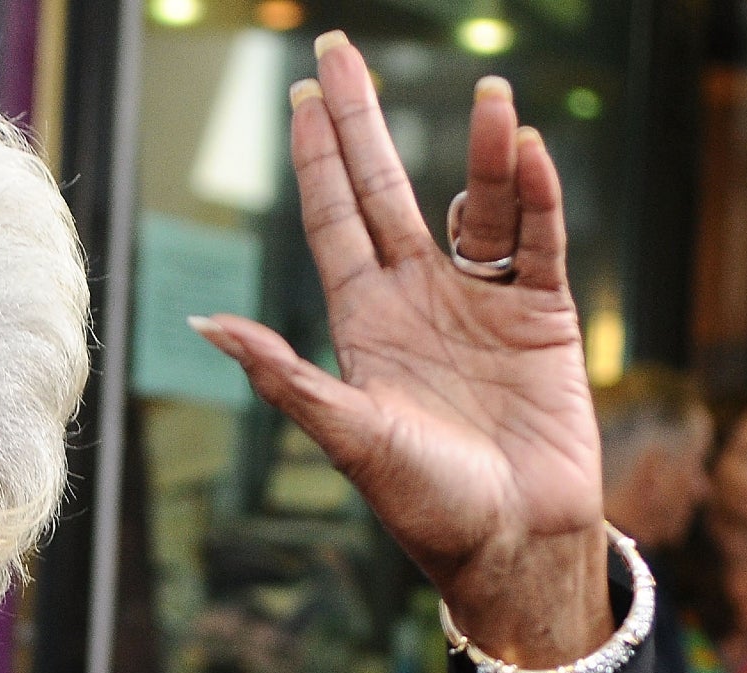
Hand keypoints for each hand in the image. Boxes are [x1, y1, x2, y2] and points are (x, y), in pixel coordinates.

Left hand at [191, 32, 609, 668]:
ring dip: (479, 154)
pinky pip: (539, 243)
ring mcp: (480, 304)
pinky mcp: (542, 319)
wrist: (514, 545)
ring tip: (486, 95)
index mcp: (364, 323)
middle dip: (363, 123)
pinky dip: (536, 199)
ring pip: (474, 207)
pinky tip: (526, 152)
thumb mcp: (349, 437)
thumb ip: (284, 376)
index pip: (334, 221)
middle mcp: (417, 300)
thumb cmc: (427, 506)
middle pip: (386, 191)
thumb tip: (205, 324)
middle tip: (339, 53)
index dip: (318, 161)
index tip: (301, 98)